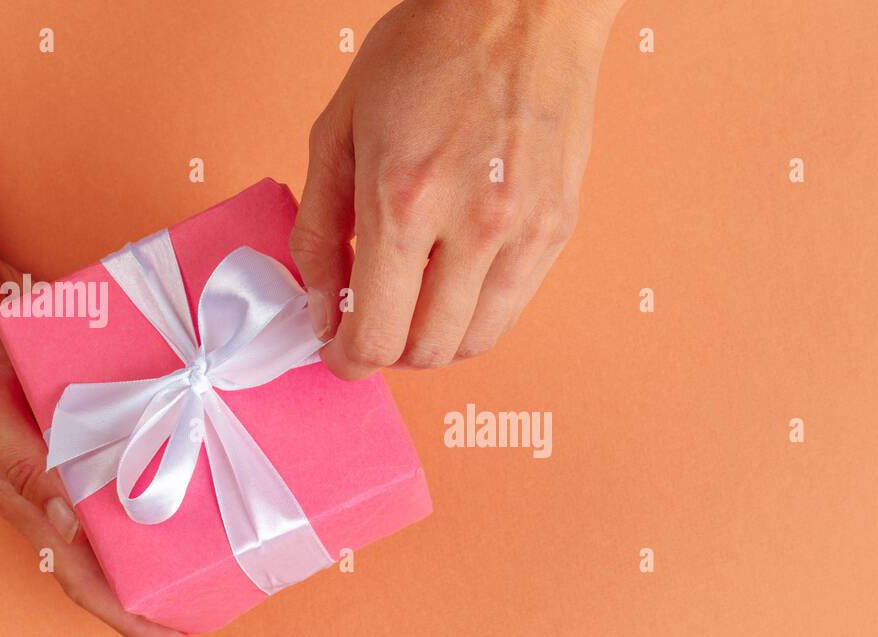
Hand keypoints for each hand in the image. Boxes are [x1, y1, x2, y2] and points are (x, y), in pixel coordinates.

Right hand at [0, 239, 198, 636]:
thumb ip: (25, 465)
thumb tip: (72, 528)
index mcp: (18, 492)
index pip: (82, 576)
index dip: (130, 619)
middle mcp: (45, 480)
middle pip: (108, 554)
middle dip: (155, 589)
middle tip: (216, 606)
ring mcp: (63, 446)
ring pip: (119, 504)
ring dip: (162, 530)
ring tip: (220, 549)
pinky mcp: (79, 409)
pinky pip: (123, 447)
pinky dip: (159, 460)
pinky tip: (200, 462)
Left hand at [291, 0, 621, 377]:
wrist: (522, 7)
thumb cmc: (429, 51)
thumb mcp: (339, 128)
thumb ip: (320, 228)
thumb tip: (320, 306)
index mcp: (405, 198)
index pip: (376, 333)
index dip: (349, 360)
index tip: (340, 354)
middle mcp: (473, 225)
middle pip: (428, 351)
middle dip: (389, 352)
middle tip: (372, 326)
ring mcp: (525, 231)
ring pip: (476, 341)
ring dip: (436, 341)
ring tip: (414, 305)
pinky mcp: (558, 228)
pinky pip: (513, 307)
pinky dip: (476, 312)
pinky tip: (455, 278)